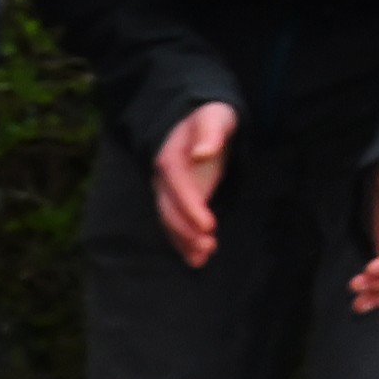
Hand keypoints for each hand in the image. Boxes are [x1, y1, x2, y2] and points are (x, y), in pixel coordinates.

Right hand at [153, 104, 236, 268]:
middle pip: (169, 211)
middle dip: (186, 232)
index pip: (178, 188)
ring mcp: (168, 193)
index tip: (210, 225)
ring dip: (184, 242)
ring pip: (170, 222)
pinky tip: (197, 259)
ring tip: (202, 258)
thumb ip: (210, 134)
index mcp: (170, 160)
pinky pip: (175, 225)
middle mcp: (163, 180)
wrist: (197, 122)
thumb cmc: (210, 119)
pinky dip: (184, 243)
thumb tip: (201, 154)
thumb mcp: (214, 118)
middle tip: (208, 247)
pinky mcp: (176, 203)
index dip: (191, 208)